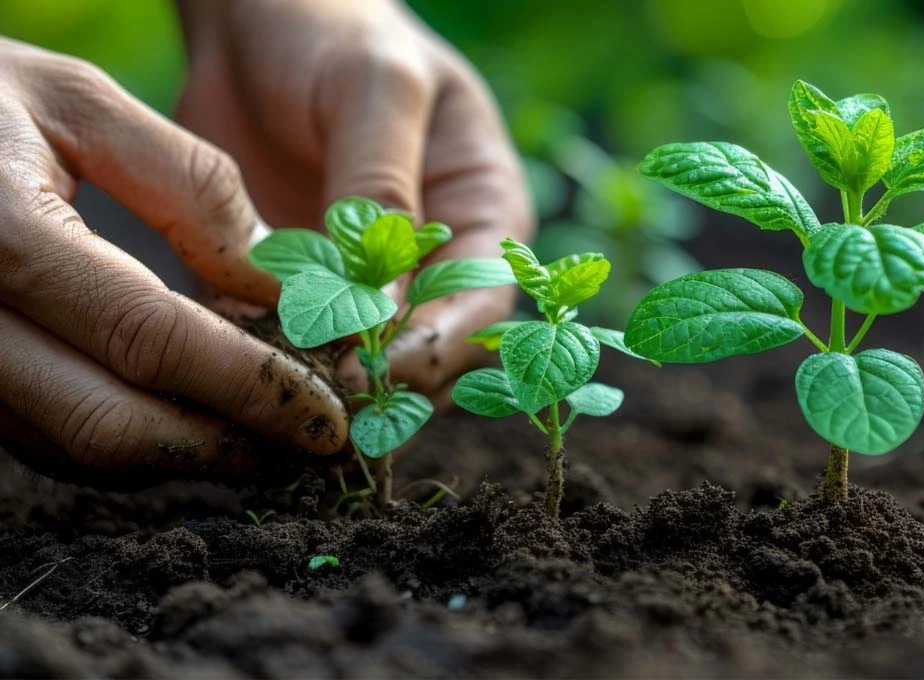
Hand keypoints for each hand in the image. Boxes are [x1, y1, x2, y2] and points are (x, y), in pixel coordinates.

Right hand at [0, 38, 347, 486]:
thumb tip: (277, 281)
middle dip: (223, 445)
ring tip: (266, 437)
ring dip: (180, 453)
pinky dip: (128, 439)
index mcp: (0, 232)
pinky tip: (192, 419)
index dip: (248, 387)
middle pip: (107, 420)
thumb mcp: (81, 104)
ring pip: (73, 445)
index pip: (147, 338)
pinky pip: (43, 436)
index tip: (326, 416)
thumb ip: (186, 186)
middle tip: (306, 444)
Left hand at [176, 0, 532, 400]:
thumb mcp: (374, 91)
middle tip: (323, 402)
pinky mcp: (304, 284)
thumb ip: (383, 189)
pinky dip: (272, 355)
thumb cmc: (336, 33)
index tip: (377, 373)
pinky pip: (295, 336)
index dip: (437, 347)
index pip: (482, 305)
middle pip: (430, 349)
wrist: (256, 17)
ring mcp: (368, 279)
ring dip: (326, 380)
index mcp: (483, 213)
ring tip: (276, 390)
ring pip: (364, 358)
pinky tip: (236, 358)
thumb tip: (382, 307)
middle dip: (384, 383)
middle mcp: (436, 258)